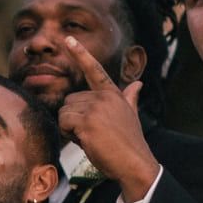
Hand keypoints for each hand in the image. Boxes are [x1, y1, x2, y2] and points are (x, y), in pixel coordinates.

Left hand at [57, 36, 158, 202]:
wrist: (135, 163)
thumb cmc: (130, 142)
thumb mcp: (131, 115)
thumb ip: (130, 97)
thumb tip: (138, 83)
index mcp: (113, 94)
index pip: (94, 69)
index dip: (80, 54)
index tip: (68, 39)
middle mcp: (104, 97)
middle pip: (69, 101)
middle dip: (74, 119)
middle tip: (93, 133)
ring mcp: (95, 108)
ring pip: (64, 113)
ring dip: (71, 129)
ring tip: (92, 137)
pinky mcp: (87, 122)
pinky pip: (64, 123)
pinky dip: (70, 135)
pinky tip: (87, 142)